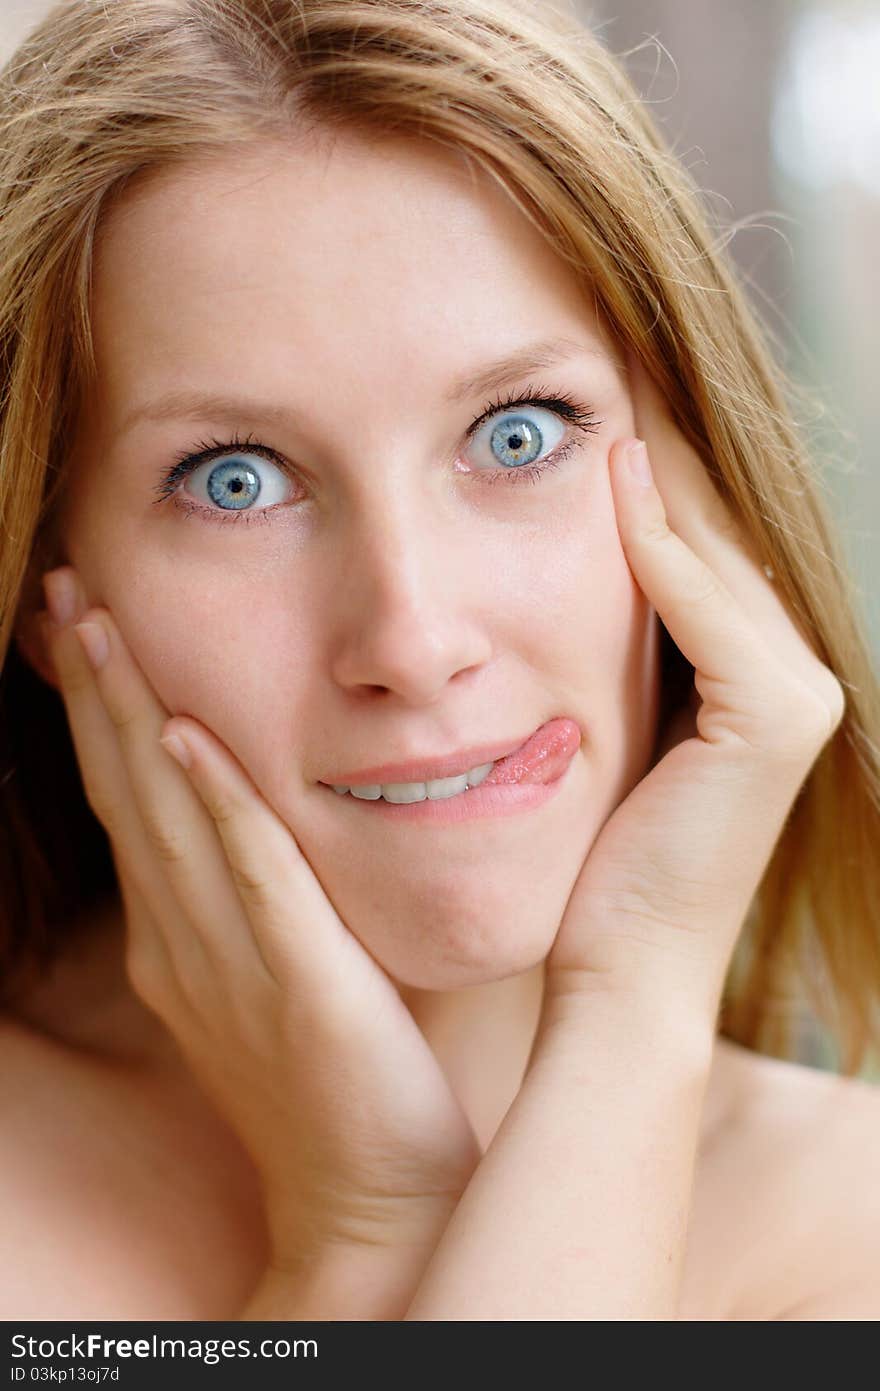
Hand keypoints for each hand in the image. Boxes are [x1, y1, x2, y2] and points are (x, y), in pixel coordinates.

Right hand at [40, 572, 480, 1268]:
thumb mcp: (271, 979)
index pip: (129, 803)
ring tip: (98, 628)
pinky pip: (253, 877)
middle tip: (64, 597)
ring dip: (130, 718)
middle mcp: (184, 942)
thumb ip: (253, 902)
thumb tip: (242, 824)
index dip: (101, 714)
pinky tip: (187, 737)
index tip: (84, 629)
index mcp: (178, 939)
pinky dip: (216, 804)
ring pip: (168, 817)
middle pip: (126, 791)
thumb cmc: (336, 1082)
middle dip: (94, 689)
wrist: (372, 1199)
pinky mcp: (300, 983)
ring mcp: (231, 963)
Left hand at [541, 356, 844, 1026]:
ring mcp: (796, 694)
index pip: (695, 547)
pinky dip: (658, 544)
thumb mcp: (597, 733)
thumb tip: (566, 562)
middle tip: (591, 366)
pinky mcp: (773, 717)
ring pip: (715, 553)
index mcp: (753, 678)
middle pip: (712, 535)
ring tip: (600, 388)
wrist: (613, 971)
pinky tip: (610, 475)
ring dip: (657, 471)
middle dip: (652, 452)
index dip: (640, 473)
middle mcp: (792, 676)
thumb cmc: (590, 865)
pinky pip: (705, 606)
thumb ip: (606, 648)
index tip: (580, 401)